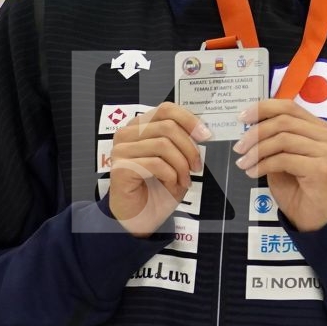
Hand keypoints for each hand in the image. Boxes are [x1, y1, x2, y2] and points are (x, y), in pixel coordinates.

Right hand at [107, 102, 207, 238]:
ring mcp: (120, 150)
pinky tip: (171, 185)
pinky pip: (155, 163)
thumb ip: (183, 141)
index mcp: (140, 126)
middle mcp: (127, 134)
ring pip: (163, 145)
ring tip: (184, 180)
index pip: (166, 109)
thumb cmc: (158, 188)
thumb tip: (202, 131)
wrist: (142, 216)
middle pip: (167, 126)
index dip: (189, 120)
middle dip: (189, 148)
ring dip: (181, 165)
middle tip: (197, 167)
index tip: (206, 135)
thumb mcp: (177, 160)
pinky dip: (170, 176)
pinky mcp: (120, 167)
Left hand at [233, 98, 326, 231]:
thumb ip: (276, 141)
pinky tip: (253, 173)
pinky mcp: (321, 168)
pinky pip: (284, 159)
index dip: (263, 108)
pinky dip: (263, 165)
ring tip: (243, 163)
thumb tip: (250, 127)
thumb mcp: (285, 159)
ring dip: (256, 151)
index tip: (242, 118)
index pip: (289, 107)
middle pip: (284, 121)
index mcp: (320, 128)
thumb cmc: (302, 190)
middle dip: (255, 133)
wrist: (319, 219)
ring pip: (282, 139)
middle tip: (239, 147)